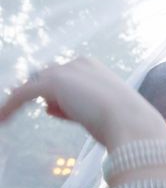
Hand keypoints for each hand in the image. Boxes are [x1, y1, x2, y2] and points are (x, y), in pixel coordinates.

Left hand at [0, 57, 165, 149]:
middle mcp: (79, 64)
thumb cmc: (123, 122)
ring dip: (23, 101)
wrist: (131, 123)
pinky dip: (9, 107)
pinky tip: (2, 120)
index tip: (56, 112)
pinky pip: (22, 94)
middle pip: (47, 78)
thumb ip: (72, 107)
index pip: (66, 77)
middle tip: (46, 116)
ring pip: (34, 85)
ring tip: (11, 118)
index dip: (59, 95)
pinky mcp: (52, 84)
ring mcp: (65, 72)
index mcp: (93, 67)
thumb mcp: (96, 111)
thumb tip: (48, 107)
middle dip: (44, 96)